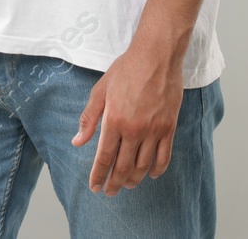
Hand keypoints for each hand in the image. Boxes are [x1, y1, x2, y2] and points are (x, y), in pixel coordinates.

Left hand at [71, 40, 184, 194]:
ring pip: (143, 166)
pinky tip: (151, 174)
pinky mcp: (169, 127)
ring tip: (127, 184)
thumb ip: (89, 118)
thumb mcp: (101, 90)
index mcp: (114, 121)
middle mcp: (134, 130)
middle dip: (114, 183)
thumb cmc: (127, 69)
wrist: (156, 56)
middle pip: (123, 167)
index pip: (104, 158)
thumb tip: (78, 141)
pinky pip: (164, 157)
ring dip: (134, 180)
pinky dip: (157, 170)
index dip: (98, 176)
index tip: (95, 187)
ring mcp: (154, 130)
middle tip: (110, 192)